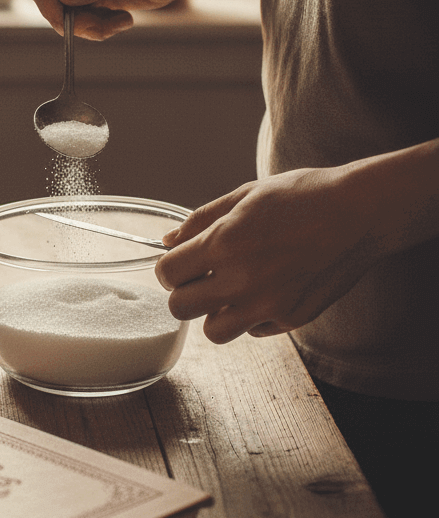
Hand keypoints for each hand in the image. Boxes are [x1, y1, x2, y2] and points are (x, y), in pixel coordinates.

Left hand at [153, 166, 389, 343]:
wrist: (359, 212)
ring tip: (230, 289)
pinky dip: (250, 317)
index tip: (179, 262)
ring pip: (214, 331)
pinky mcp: (292, 319)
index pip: (168, 273)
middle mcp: (242, 280)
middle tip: (200, 278)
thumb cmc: (300, 196)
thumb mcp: (243, 196)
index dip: (168, 268)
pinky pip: (252, 331)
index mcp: (224, 243)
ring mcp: (269, 305)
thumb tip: (167, 240)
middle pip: (180, 308)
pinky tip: (264, 290)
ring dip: (214, 312)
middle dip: (184, 292)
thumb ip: (200, 220)